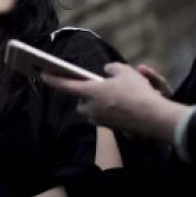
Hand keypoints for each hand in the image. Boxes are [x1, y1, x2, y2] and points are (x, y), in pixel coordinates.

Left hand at [41, 63, 188, 141]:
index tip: (42, 74)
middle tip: (97, 87)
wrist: (152, 116)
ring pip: (93, 110)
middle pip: (81, 102)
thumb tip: (107, 71)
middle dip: (85, 95)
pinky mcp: (111, 128)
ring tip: (113, 94)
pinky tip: (122, 104)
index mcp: (91, 92)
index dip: (53, 79)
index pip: (66, 85)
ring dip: (98, 103)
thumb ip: (112, 68)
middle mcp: (92, 108)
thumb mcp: (125, 71)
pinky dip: (109, 110)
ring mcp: (101, 120)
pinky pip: (105, 116)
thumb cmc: (136, 91)